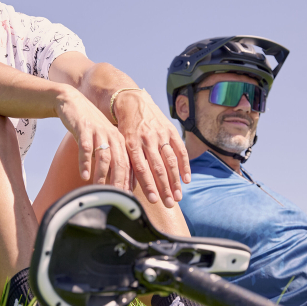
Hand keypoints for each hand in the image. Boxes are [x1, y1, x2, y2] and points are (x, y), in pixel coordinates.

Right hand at [55, 88, 129, 188]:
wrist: (73, 102)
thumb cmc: (89, 127)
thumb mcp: (103, 141)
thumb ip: (109, 159)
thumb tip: (115, 184)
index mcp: (120, 141)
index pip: (129, 164)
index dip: (129, 182)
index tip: (128, 198)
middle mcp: (112, 136)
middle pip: (120, 162)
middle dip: (120, 181)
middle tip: (118, 198)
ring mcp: (99, 132)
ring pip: (104, 156)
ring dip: (102, 174)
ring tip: (99, 190)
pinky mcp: (84, 128)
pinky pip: (86, 147)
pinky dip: (86, 162)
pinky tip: (84, 175)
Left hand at [114, 90, 190, 207]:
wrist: (133, 102)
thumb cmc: (124, 128)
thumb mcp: (120, 144)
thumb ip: (126, 164)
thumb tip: (127, 189)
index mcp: (132, 144)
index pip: (141, 169)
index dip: (148, 186)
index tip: (154, 200)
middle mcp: (147, 140)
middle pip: (158, 168)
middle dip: (164, 188)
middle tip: (169, 204)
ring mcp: (160, 135)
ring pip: (170, 161)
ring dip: (175, 181)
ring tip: (178, 197)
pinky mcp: (170, 131)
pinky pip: (180, 150)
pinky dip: (185, 165)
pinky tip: (186, 179)